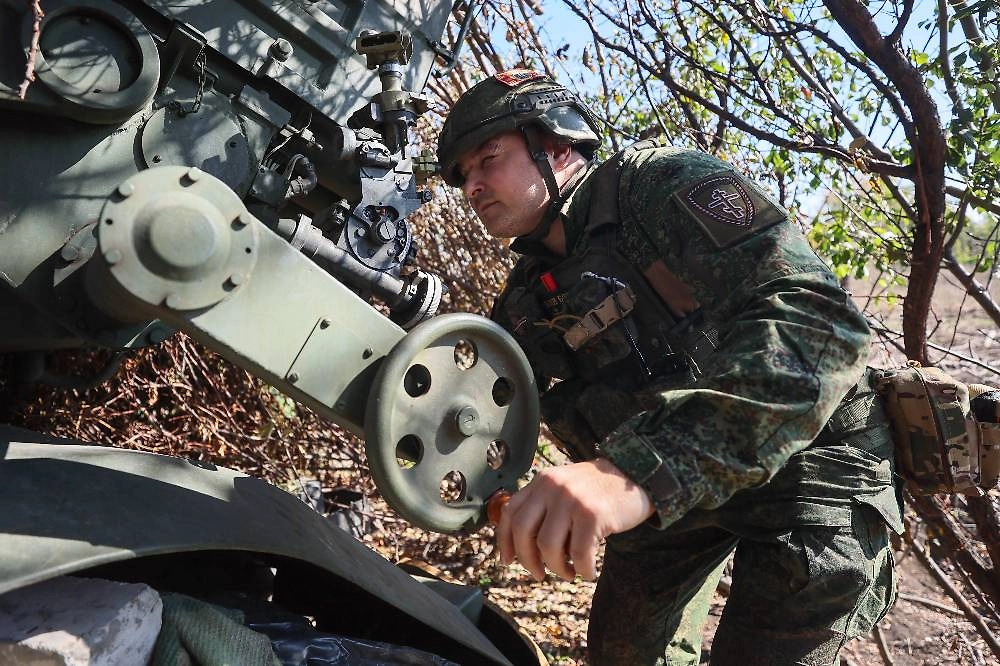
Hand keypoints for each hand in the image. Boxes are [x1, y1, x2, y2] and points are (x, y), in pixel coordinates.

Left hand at [496, 458, 654, 580]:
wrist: (637, 476)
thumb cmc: (598, 491)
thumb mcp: (565, 488)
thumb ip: (543, 506)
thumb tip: (521, 548)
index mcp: (542, 481)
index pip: (510, 512)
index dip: (505, 541)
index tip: (508, 560)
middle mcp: (553, 486)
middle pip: (523, 531)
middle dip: (527, 560)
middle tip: (539, 574)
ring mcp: (572, 499)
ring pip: (548, 546)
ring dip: (556, 568)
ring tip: (568, 573)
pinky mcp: (593, 514)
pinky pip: (579, 554)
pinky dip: (582, 570)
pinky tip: (588, 572)